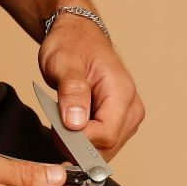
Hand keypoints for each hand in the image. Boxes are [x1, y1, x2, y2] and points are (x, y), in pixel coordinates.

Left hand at [38, 14, 144, 160]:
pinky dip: (83, 142)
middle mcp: (131, 107)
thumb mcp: (64, 62)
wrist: (77, 35)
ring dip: (79, 144)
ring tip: (62, 121)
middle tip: (54, 127)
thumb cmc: (72, 44)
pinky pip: (103, 143)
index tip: (56, 130)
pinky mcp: (120, 121)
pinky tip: (70, 126)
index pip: (106, 134)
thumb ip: (71, 92)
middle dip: (78, 145)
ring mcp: (128, 116)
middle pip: (107, 146)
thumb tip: (75, 124)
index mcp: (122, 91)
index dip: (79, 140)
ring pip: (105, 150)